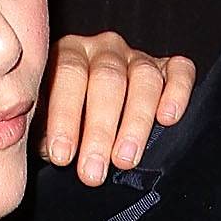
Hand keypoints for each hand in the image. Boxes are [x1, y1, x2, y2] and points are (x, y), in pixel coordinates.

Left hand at [38, 32, 194, 186]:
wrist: (88, 126)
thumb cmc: (64, 131)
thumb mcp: (43, 127)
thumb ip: (40, 130)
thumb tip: (46, 150)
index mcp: (68, 54)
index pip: (69, 74)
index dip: (65, 117)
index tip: (62, 156)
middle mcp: (104, 49)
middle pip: (107, 78)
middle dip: (100, 129)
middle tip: (93, 171)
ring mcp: (138, 57)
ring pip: (144, 78)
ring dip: (136, 121)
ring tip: (125, 160)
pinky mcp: (168, 69)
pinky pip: (180, 71)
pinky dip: (177, 92)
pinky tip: (167, 118)